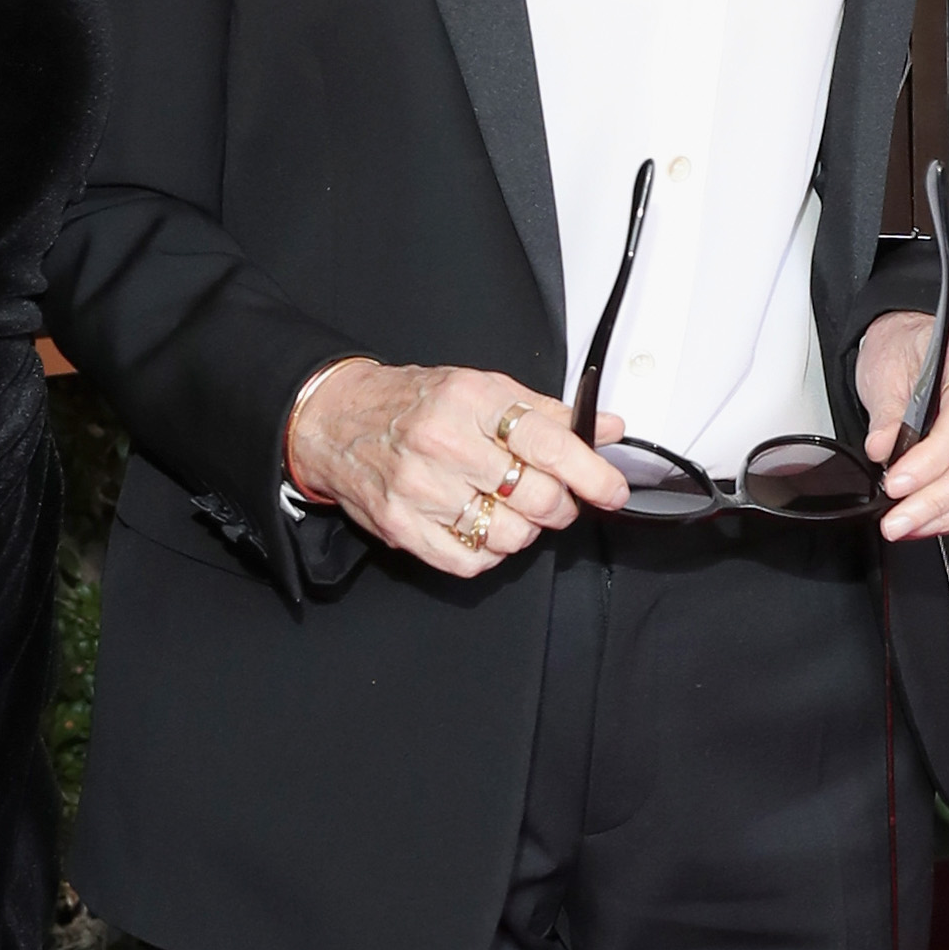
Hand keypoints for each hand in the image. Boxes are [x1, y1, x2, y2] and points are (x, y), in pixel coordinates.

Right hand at [288, 358, 626, 577]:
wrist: (336, 419)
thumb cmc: (412, 403)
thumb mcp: (481, 389)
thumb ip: (547, 413)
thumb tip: (607, 427)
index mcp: (469, 400)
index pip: (547, 442)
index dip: (590, 473)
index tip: (612, 490)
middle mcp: (444, 443)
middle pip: (535, 497)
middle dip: (559, 507)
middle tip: (555, 501)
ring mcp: (419, 488)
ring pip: (508, 535)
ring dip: (524, 531)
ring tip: (510, 511)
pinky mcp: (401, 525)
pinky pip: (469, 560)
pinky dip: (488, 554)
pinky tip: (482, 530)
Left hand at [856, 316, 948, 541]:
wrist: (918, 343)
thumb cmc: (905, 350)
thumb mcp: (884, 367)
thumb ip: (886, 411)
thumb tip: (882, 450)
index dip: (931, 458)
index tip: (895, 483)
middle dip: (937, 500)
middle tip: (896, 520)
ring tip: (907, 526)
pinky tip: (931, 523)